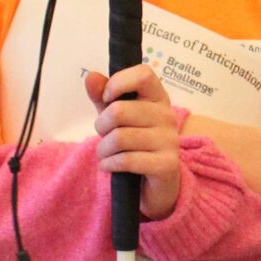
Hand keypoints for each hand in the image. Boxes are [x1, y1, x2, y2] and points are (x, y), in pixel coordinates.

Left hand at [84, 64, 182, 221]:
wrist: (155, 185)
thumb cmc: (135, 145)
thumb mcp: (116, 119)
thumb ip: (103, 96)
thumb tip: (90, 76)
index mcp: (158, 98)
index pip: (143, 75)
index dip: (119, 83)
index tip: (107, 98)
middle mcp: (167, 116)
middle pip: (120, 110)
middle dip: (101, 126)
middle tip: (103, 136)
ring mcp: (169, 140)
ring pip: (119, 138)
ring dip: (102, 150)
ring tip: (105, 155)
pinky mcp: (166, 164)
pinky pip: (127, 160)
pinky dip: (109, 164)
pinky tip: (109, 166)